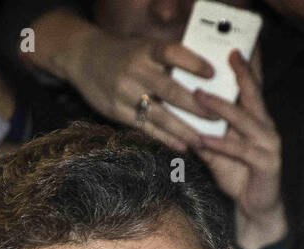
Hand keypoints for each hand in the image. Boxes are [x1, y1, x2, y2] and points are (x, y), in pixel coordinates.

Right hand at [68, 31, 218, 152]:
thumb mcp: (144, 47)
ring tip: (203, 140)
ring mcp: (125, 92)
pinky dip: (165, 138)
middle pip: (170, 90)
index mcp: (146, 50)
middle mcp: (135, 70)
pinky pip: (146, 127)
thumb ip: (168, 61)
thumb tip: (206, 78)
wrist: (85, 58)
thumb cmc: (126, 54)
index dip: (192, 63)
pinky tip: (182, 146)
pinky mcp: (118, 111)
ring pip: (160, 114)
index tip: (212, 73)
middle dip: (196, 106)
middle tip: (219, 116)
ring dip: (184, 129)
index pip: (172, 53)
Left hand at [193, 50, 286, 248]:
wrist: (255, 210)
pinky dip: (221, 144)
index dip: (248, 68)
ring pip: (245, 120)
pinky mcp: (267, 164)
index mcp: (257, 121)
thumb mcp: (218, 153)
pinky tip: (204, 139)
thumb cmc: (239, 178)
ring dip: (221, 107)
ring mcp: (269, 145)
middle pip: (254, 96)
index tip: (237, 46)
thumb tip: (184, 119)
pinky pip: (241, 150)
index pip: (253, 89)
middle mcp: (266, 128)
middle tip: (229, 55)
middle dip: (241, 74)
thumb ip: (205, 134)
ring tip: (200, 96)